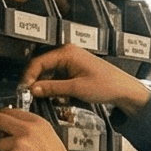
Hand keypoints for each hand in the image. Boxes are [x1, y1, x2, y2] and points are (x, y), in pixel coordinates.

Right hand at [22, 45, 150, 113]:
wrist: (125, 91)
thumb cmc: (108, 85)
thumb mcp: (76, 88)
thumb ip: (52, 88)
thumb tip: (33, 89)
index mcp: (67, 53)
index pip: (38, 62)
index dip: (29, 77)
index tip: (25, 89)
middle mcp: (68, 54)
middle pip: (43, 68)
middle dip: (39, 83)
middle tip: (34, 96)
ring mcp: (72, 62)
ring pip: (50, 75)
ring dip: (50, 87)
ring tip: (54, 98)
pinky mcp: (76, 71)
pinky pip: (59, 78)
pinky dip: (58, 88)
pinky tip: (63, 96)